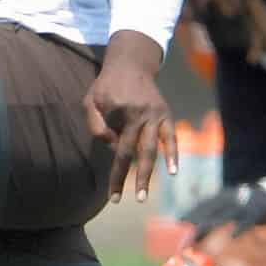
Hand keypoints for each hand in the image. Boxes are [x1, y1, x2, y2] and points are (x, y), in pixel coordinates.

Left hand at [82, 31, 175, 204]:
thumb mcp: (91, 100)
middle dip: (129, 179)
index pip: (116, 147)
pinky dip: (174, 154)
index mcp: (120, 110)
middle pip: (134, 152)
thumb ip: (95, 123)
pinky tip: (174, 172)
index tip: (113, 193)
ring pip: (152, 149)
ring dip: (147, 173)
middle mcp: (140, 114)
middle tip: (127, 201)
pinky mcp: (166, 114)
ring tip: (143, 195)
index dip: (115, 170)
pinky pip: (171, 137)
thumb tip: (112, 147)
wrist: (130, 64)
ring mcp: (155, 114)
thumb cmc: (106, 86)